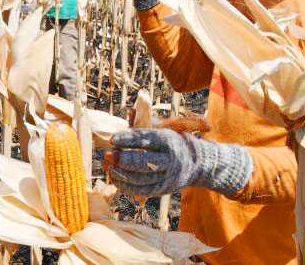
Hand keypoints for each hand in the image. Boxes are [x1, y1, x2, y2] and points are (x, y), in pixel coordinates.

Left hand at [104, 128, 251, 197]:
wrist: (198, 164)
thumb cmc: (174, 142)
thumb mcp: (165, 128)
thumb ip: (146, 123)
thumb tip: (128, 113)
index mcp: (169, 141)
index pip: (147, 139)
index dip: (129, 139)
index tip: (113, 139)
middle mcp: (169, 160)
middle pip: (144, 162)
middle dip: (123, 159)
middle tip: (106, 154)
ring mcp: (166, 178)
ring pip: (140, 179)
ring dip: (120, 173)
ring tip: (106, 165)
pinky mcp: (162, 190)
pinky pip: (140, 190)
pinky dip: (125, 185)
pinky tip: (113, 177)